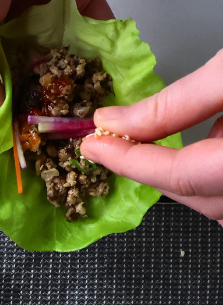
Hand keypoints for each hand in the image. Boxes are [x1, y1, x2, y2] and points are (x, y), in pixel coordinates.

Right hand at [0, 0, 110, 152]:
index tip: (24, 166)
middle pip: (21, 93)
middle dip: (42, 120)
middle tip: (67, 146)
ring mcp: (36, 13)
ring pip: (58, 65)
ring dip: (76, 89)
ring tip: (95, 114)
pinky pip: (90, 30)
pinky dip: (102, 50)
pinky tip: (113, 72)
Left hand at [81, 50, 222, 224]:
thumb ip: (177, 102)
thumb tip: (115, 122)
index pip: (176, 175)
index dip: (129, 160)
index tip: (93, 146)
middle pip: (191, 195)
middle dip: (151, 171)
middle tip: (117, 146)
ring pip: (211, 202)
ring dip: (183, 176)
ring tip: (161, 141)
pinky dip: (211, 177)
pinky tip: (213, 143)